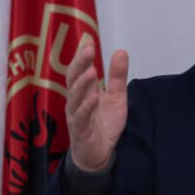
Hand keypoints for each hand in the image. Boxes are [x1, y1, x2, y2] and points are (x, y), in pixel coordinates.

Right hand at [65, 43, 128, 171]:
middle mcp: (76, 100)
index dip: (82, 54)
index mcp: (83, 91)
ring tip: (92, 71)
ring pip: (75, 97)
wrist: (98, 155)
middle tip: (88, 49)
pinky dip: (86, 107)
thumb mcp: (115, 97)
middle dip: (80, 63)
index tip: (88, 38)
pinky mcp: (80, 131)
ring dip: (83, 84)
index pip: (79, 69)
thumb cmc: (103, 123)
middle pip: (73, 79)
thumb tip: (121, 51)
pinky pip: (81, 117)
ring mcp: (76, 115)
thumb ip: (117, 76)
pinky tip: (94, 98)